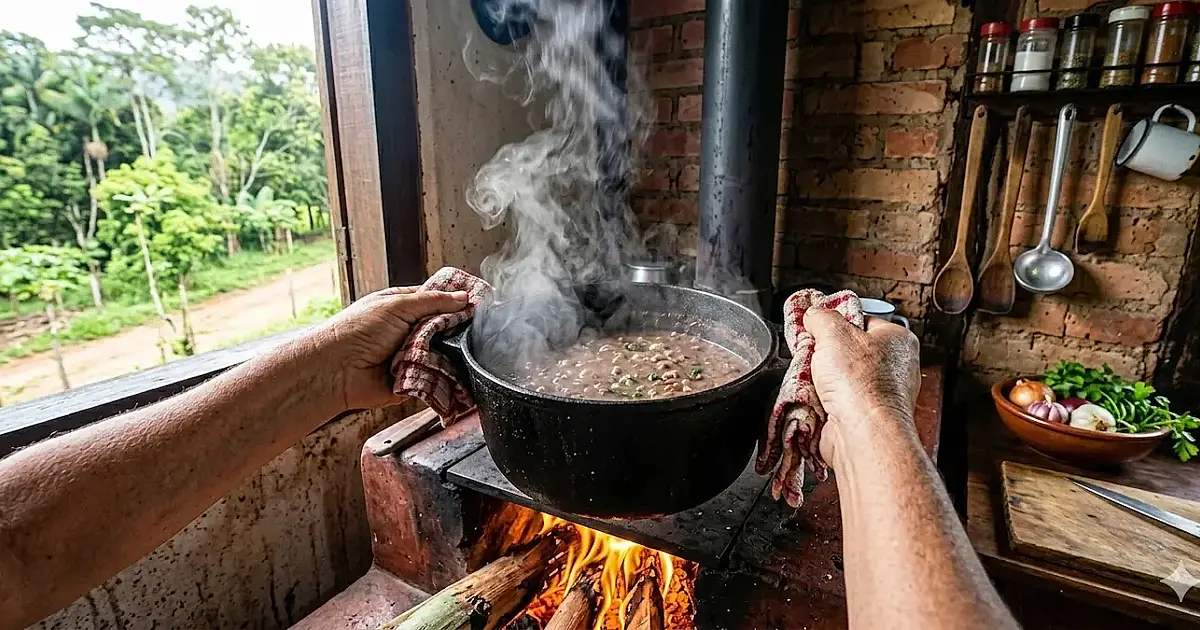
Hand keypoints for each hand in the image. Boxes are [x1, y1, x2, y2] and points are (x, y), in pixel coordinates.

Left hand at [308, 286, 468, 410]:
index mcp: (403, 307)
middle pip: (446, 329)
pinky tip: (448, 372)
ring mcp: (412, 356)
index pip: (438, 301)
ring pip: (445, 354)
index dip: (458, 302)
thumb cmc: (358, 331)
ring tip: (453, 352)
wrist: (337, 370)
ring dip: (448, 354)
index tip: (480, 305)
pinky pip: (437, 378)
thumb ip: (433, 301)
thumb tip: (463, 297)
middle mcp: (409, 331)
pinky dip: (442, 376)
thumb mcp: (397, 305)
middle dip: (455, 331)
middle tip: (472, 331)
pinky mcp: (414, 380)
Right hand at [802, 310, 920, 466]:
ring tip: (813, 380)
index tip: (818, 327)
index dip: (835, 323)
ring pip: (838, 377)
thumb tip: (812, 316)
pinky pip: (835, 400)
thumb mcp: (833, 332)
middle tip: (813, 355)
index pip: (860, 320)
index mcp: (898, 340)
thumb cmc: (861, 385)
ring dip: (818, 378)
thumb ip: (820, 317)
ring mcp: (879, 394)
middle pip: (846, 350)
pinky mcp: (863, 415)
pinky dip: (820, 399)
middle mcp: (894, 367)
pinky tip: (815, 399)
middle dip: (824, 355)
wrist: (862, 434)